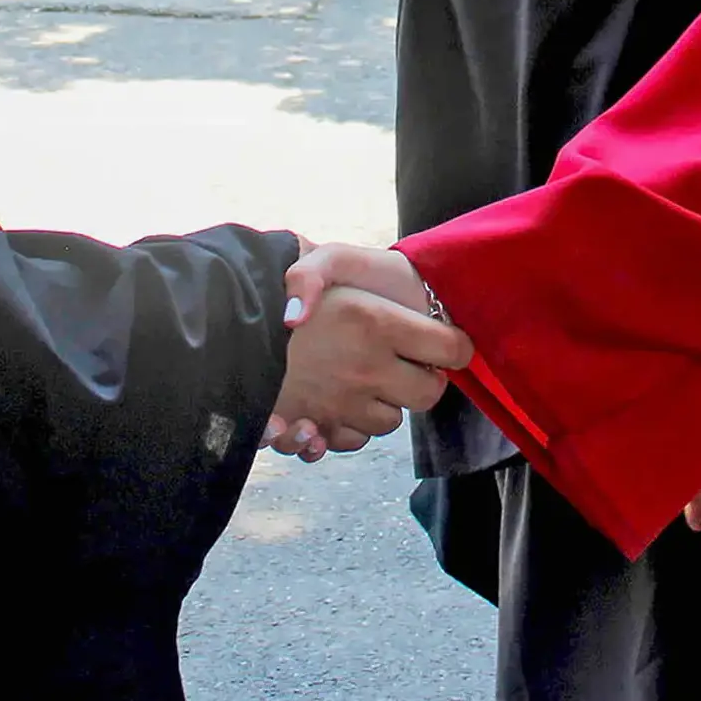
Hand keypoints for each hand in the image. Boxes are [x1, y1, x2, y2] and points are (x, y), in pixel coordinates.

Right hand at [268, 245, 469, 462]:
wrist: (248, 333)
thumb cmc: (290, 293)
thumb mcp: (325, 261)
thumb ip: (339, 272)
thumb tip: (309, 313)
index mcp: (373, 321)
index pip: (452, 348)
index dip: (453, 344)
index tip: (445, 340)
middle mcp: (364, 368)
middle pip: (428, 393)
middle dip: (424, 380)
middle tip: (406, 363)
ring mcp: (343, 403)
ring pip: (390, 421)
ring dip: (383, 405)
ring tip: (363, 379)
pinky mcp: (322, 427)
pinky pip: (353, 440)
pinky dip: (348, 428)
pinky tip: (336, 405)